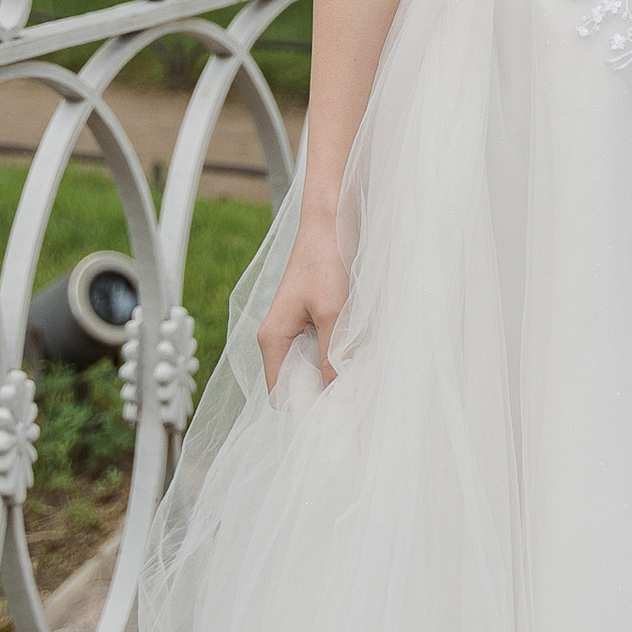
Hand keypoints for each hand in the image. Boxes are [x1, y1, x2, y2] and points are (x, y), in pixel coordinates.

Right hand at [256, 222, 350, 391]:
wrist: (330, 221)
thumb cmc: (326, 259)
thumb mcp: (333, 312)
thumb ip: (331, 355)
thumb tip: (334, 393)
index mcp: (273, 339)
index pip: (280, 394)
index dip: (305, 405)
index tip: (335, 410)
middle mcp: (278, 337)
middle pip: (295, 383)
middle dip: (322, 389)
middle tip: (353, 391)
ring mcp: (292, 328)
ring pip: (310, 367)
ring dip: (331, 370)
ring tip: (358, 370)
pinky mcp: (308, 319)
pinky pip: (319, 350)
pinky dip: (335, 354)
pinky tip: (355, 350)